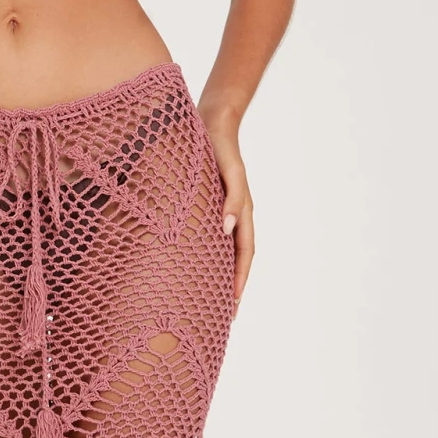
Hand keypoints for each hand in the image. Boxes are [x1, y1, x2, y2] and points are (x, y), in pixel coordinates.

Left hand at [204, 118, 253, 309]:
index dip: (240, 280)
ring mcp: (223, 211)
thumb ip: (230, 198)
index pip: (244, 253)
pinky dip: (207, 255)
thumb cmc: (218, 148)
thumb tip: (226, 228)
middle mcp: (234, 216)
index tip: (234, 305)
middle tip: (224, 314)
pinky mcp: (210, 206)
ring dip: (220, 274)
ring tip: (210, 299)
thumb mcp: (229, 172)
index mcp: (240, 211)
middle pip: (236, 258)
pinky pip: (211, 237)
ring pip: (225, 251)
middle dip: (232, 286)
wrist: (212, 123)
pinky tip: (193, 265)